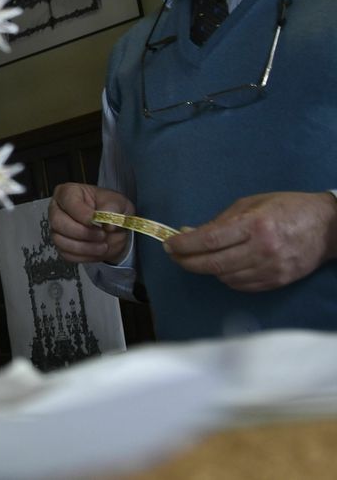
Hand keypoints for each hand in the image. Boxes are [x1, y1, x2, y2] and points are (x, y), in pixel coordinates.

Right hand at [49, 183, 132, 264]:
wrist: (113, 228)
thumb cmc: (110, 209)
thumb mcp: (118, 202)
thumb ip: (113, 207)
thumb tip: (107, 221)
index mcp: (68, 193)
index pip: (68, 202)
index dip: (82, 214)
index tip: (97, 221)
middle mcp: (57, 210)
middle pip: (58, 222)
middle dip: (82, 232)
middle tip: (102, 234)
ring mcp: (57, 229)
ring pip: (60, 241)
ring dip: (85, 247)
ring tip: (103, 245)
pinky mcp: (61, 245)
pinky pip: (66, 254)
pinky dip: (84, 256)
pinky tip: (96, 250)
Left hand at [165, 192, 336, 291]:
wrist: (327, 227)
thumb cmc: (287, 208)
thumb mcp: (251, 204)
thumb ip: (220, 221)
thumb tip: (189, 233)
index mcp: (255, 225)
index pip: (209, 240)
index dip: (184, 245)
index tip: (169, 244)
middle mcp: (262, 249)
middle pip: (213, 263)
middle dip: (187, 261)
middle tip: (174, 256)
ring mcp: (271, 269)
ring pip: (225, 277)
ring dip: (206, 269)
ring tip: (198, 258)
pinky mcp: (277, 281)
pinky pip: (241, 286)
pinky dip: (226, 278)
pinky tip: (221, 267)